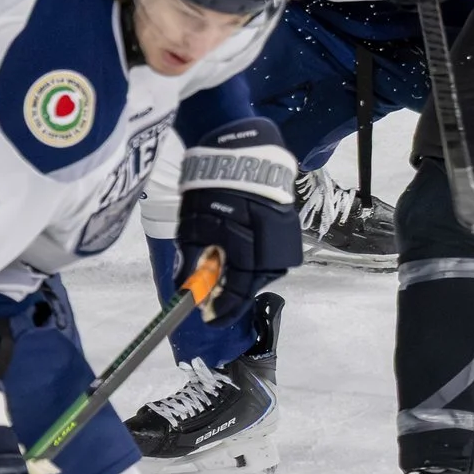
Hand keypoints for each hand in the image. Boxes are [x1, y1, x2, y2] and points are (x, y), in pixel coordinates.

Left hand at [177, 118, 299, 319]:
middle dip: (231, 290)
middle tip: (209, 292)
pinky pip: (269, 253)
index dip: (222, 309)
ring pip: (261, 269)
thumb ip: (191, 262)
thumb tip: (185, 290)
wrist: (241, 154)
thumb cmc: (210, 191)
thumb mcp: (191, 229)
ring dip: (242, 272)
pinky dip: (252, 256)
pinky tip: (236, 250)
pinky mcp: (288, 228)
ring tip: (220, 267)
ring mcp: (285, 241)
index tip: (207, 319)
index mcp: (250, 256)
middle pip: (251, 283)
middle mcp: (274, 254)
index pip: (237, 294)